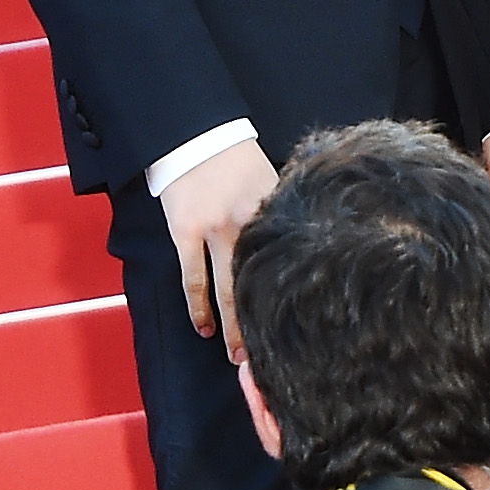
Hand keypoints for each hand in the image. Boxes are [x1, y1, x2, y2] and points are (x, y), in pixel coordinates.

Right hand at [162, 135, 279, 354]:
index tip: (304, 323)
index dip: (297, 295)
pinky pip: (192, 278)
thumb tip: (301, 248)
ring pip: (226, 288)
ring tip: (238, 354)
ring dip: (232, 325)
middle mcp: (247, 223)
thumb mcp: (270, 180)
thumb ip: (281, 216)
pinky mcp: (185, 232)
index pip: (289, 261)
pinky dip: (198, 306)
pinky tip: (204, 327)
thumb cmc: (235, 156)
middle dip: (265, 321)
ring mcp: (214, 229)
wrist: (194, 134)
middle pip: (260, 283)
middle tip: (272, 355)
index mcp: (272, 210)